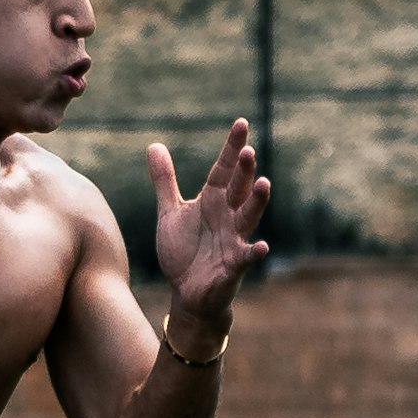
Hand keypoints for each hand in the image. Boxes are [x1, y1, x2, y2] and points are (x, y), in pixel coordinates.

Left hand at [147, 120, 271, 332]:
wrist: (187, 293)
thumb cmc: (184, 252)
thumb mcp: (170, 212)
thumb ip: (165, 181)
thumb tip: (153, 145)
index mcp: (212, 202)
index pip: (223, 170)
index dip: (231, 148)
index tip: (241, 124)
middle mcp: (227, 217)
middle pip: (238, 189)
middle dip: (244, 171)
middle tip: (248, 151)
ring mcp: (234, 240)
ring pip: (248, 216)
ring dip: (256, 202)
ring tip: (264, 183)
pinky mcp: (234, 265)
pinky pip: (246, 257)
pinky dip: (254, 252)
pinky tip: (260, 246)